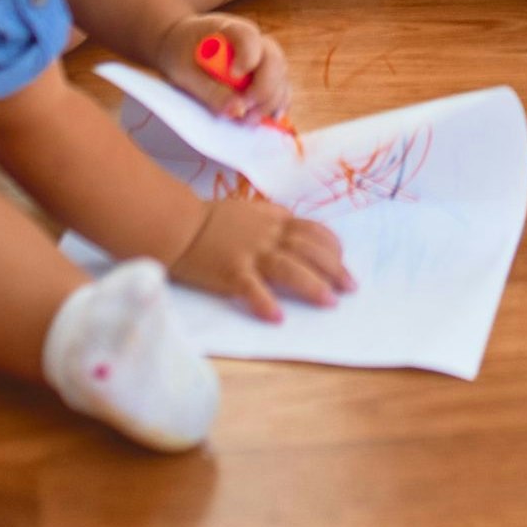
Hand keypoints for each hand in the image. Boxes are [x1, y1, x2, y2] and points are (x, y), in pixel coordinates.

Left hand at [156, 12, 289, 124]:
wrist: (181, 46)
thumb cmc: (181, 53)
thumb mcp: (185, 72)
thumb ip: (210, 90)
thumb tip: (238, 112)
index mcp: (231, 29)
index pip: (249, 37)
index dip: (247, 58)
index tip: (234, 76)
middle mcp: (254, 40)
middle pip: (273, 59)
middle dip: (263, 89)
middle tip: (245, 112)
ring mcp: (263, 57)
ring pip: (281, 75)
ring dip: (270, 101)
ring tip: (249, 121)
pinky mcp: (266, 74)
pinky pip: (281, 88)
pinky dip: (278, 103)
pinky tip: (270, 118)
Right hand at [168, 192, 351, 323]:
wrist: (176, 225)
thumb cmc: (210, 219)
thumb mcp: (248, 209)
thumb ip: (272, 215)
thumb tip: (293, 220)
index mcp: (273, 221)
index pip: (313, 231)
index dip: (332, 247)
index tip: (342, 262)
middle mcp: (267, 236)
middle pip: (309, 251)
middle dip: (334, 269)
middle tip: (350, 288)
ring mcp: (249, 254)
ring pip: (288, 268)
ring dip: (311, 285)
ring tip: (329, 302)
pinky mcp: (229, 272)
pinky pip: (251, 288)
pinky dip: (265, 302)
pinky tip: (278, 317)